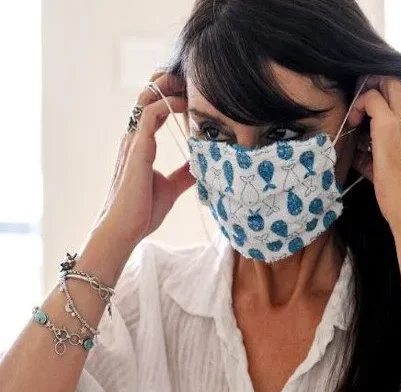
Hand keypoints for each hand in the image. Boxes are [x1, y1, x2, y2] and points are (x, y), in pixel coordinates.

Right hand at [92, 70, 194, 246]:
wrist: (126, 229)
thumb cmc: (143, 211)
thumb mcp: (171, 188)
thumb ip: (183, 175)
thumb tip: (200, 167)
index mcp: (141, 146)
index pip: (154, 111)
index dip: (171, 98)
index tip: (192, 93)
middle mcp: (135, 139)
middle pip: (147, 98)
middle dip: (168, 84)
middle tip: (190, 79)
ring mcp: (134, 142)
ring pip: (146, 100)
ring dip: (168, 87)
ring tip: (189, 83)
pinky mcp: (137, 149)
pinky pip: (150, 115)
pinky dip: (168, 104)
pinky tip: (186, 104)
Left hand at [348, 76, 400, 228]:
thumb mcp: (394, 163)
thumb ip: (378, 149)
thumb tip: (358, 148)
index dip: (385, 94)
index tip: (368, 108)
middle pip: (396, 80)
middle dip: (374, 84)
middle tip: (359, 102)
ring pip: (386, 82)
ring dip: (367, 92)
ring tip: (357, 114)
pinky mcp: (389, 125)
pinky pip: (371, 97)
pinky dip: (359, 104)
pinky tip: (353, 122)